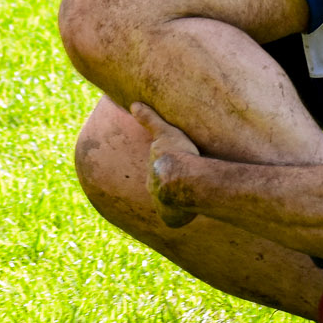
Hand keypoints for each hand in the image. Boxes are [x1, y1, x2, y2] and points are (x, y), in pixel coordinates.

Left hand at [131, 102, 200, 228]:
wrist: (182, 180)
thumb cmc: (177, 154)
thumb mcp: (165, 132)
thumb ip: (150, 120)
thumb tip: (133, 104)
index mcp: (151, 172)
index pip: (156, 168)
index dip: (164, 166)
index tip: (170, 165)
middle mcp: (153, 189)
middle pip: (159, 186)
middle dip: (166, 184)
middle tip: (180, 180)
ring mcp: (162, 204)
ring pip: (167, 202)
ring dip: (175, 200)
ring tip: (188, 197)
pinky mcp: (172, 217)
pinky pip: (176, 217)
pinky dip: (180, 215)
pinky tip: (188, 214)